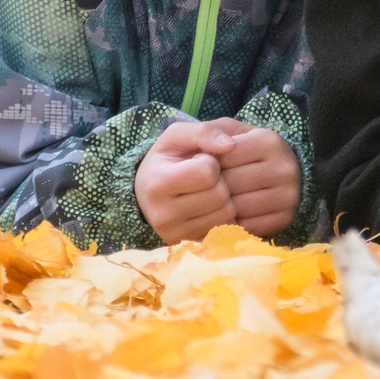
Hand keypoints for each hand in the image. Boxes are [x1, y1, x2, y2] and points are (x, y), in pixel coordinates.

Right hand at [137, 118, 249, 241]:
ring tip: (206, 192)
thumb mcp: (177, 136)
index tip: (198, 161)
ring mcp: (175, 235)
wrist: (148, 192)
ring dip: (224, 200)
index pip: (207, 171)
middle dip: (219, 182)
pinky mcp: (189, 246)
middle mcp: (163, 215)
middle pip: (219, 195)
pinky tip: (211, 208)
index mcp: (158, 183)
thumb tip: (232, 145)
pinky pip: (225, 232)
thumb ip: (203, 132)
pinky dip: (224, 217)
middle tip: (204, 179)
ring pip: (226, 215)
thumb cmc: (167, 160)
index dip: (210, 162)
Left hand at [207, 123, 301, 237]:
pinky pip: (246, 227)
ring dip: (218, 207)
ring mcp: (288, 195)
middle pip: (230, 185)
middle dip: (210, 186)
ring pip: (237, 208)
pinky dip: (230, 224)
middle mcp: (284, 168)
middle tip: (203, 185)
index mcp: (269, 140)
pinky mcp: (285, 219)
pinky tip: (225, 214)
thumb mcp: (225, 129)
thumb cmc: (240, 148)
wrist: (271, 169)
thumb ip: (208, 131)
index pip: (224, 156)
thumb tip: (224, 146)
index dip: (206, 162)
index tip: (202, 164)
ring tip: (211, 199)